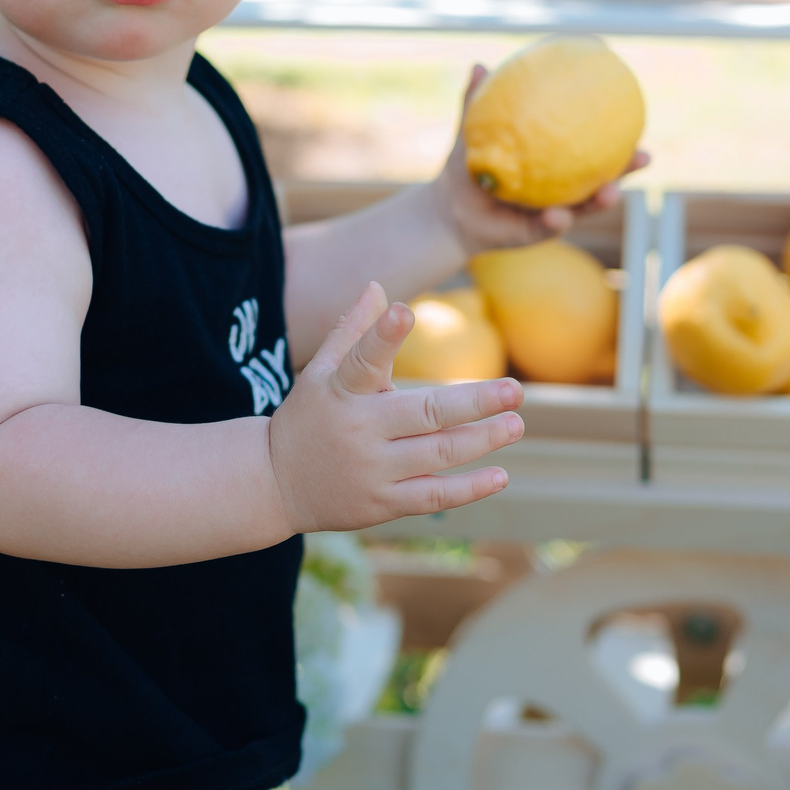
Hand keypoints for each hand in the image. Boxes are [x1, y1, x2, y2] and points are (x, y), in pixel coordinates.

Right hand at [267, 284, 524, 532]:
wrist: (272, 484)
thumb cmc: (307, 417)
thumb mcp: (320, 372)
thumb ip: (353, 331)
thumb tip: (379, 286)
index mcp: (341, 390)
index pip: (363, 359)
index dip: (381, 334)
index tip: (403, 310)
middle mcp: (358, 429)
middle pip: (425, 413)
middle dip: (474, 402)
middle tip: (515, 390)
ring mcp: (371, 469)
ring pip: (437, 454)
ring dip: (482, 440)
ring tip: (516, 423)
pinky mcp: (381, 503)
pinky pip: (432, 495)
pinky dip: (468, 488)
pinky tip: (500, 474)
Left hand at [433, 64, 650, 254]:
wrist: (449, 211)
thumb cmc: (466, 167)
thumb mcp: (470, 132)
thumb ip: (475, 102)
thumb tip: (479, 65)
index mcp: (556, 159)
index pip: (592, 143)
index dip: (616, 131)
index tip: (635, 110)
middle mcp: (562, 186)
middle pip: (604, 176)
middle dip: (626, 169)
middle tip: (645, 155)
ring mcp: (554, 210)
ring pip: (586, 206)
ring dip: (602, 200)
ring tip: (610, 193)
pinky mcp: (536, 233)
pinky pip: (549, 227)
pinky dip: (556, 221)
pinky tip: (559, 215)